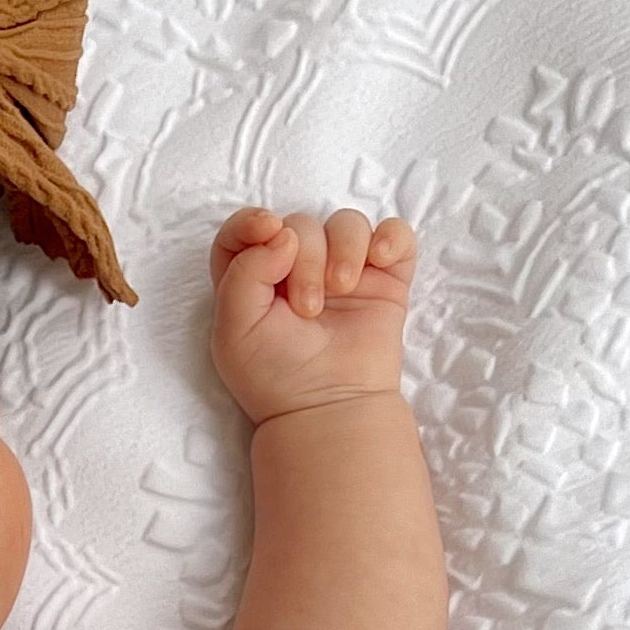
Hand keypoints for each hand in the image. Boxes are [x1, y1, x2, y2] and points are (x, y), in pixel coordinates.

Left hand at [208, 206, 415, 430]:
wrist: (329, 408)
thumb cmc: (277, 378)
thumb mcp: (235, 330)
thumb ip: (242, 274)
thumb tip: (283, 234)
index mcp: (255, 280)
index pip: (247, 230)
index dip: (253, 221)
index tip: (268, 230)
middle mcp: (298, 271)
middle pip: (301, 225)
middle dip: (305, 258)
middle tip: (308, 309)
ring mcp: (343, 273)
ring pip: (346, 223)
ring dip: (345, 249)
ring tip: (342, 291)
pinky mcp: (384, 281)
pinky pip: (395, 235)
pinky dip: (390, 237)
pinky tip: (380, 260)